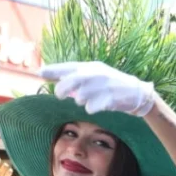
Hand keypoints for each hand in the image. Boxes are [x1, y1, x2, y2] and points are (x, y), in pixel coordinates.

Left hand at [42, 62, 157, 115]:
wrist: (136, 92)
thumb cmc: (110, 85)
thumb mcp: (93, 76)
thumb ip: (74, 78)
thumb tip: (54, 80)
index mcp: (91, 67)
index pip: (69, 66)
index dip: (54, 70)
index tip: (39, 72)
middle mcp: (97, 73)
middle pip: (73, 79)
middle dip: (63, 88)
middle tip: (59, 95)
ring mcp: (105, 85)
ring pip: (81, 96)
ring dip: (81, 101)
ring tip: (87, 101)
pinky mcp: (111, 97)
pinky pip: (93, 107)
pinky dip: (92, 108)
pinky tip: (97, 107)